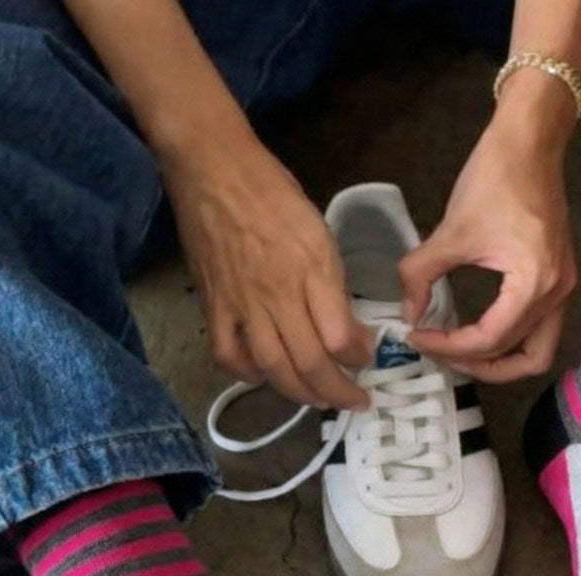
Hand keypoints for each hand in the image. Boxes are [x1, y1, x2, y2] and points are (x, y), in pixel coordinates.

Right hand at [162, 131, 369, 408]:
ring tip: (318, 400)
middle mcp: (278, 295)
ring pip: (274, 368)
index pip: (339, 337)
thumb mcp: (320, 233)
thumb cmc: (273, 194)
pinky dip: (248, 374)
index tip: (366, 361)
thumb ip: (333, 284)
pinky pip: (229, 355)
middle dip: (337, 392)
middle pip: (310, 363)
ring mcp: (242, 304)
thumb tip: (349, 328)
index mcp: (311, 271)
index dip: (358, 360)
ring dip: (300, 393)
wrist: (213, 168)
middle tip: (353, 402)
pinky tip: (264, 377)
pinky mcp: (214, 306)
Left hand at [399, 75, 577, 381]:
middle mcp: (556, 294)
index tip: (416, 337)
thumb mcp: (450, 231)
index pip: (489, 340)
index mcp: (533, 283)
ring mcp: (563, 289)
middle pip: (520, 358)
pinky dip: (508, 341)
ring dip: (498, 361)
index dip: (449, 347)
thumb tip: (408, 313)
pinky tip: (475, 331)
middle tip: (436, 351)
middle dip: (473, 363)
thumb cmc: (494, 178)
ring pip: (536, 352)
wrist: (532, 140)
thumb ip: (421, 276)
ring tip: (458, 353)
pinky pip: (538, 331)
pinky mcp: (558, 281)